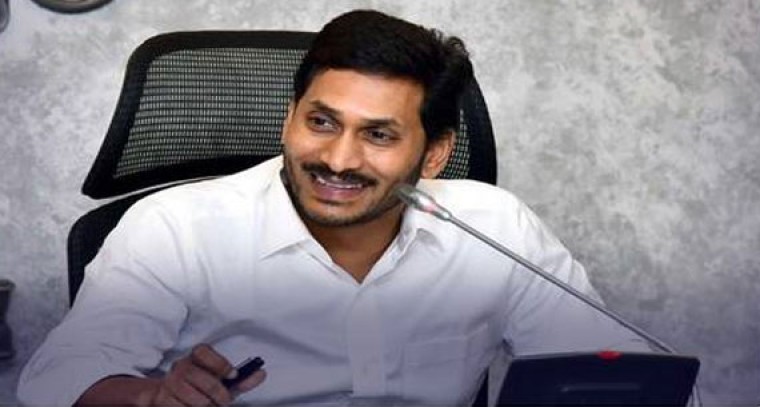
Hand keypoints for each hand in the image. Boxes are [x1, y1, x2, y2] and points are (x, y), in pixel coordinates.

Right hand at [144, 343, 265, 405]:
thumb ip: (242, 379)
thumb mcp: (222, 383)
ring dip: (206, 406)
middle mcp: (181, 365)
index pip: (204, 352)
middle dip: (219, 395)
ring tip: (209, 406)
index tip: (233, 376)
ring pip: (195, 398)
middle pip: (204, 380)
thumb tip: (262, 373)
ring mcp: (170, 381)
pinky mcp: (162, 397)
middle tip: (224, 401)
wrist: (169, 395)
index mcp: (197, 356)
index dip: (220, 364)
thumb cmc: (201, 387)